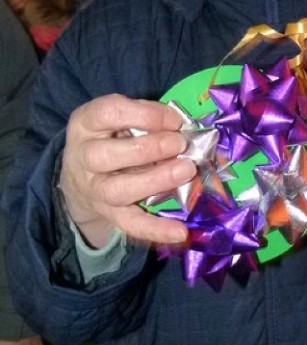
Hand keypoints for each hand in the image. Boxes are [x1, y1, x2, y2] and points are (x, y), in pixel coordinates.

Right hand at [59, 94, 195, 247]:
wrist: (81, 175)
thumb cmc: (110, 136)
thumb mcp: (118, 117)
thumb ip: (146, 117)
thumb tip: (182, 126)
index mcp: (86, 123)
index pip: (107, 113)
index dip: (143, 114)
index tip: (174, 119)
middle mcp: (84, 157)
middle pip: (105, 155)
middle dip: (148, 148)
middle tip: (180, 143)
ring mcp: (94, 189)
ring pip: (117, 190)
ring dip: (154, 181)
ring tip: (186, 171)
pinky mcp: (109, 214)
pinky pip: (130, 225)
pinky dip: (156, 229)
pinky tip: (180, 231)